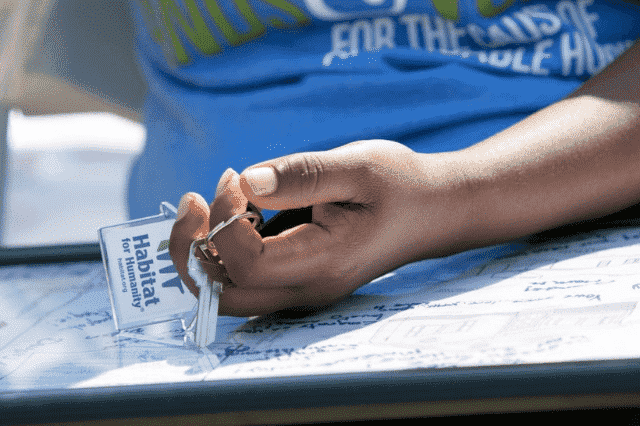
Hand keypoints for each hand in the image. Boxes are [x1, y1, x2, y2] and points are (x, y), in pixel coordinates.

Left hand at [170, 140, 470, 315]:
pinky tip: (235, 215)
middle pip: (222, 295)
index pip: (246, 263)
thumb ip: (301, 175)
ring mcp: (301, 291)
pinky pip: (243, 281)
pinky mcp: (297, 280)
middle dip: (191, 249)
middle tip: (195, 200)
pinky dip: (222, 252)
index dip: (224, 220)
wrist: (432, 211)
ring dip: (204, 252)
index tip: (234, 179)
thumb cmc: (401, 186)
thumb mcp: (358, 166)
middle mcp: (307, 290)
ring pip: (226, 294)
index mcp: (323, 264)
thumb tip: (246, 182)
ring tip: (213, 204)